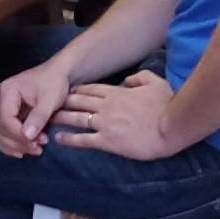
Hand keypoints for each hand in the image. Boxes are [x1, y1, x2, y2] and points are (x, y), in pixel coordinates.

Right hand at [0, 59, 74, 157]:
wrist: (56, 75)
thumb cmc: (54, 83)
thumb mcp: (50, 99)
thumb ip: (39, 117)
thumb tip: (27, 136)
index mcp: (7, 91)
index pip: (5, 119)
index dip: (18, 135)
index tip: (37, 143)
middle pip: (0, 128)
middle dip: (18, 142)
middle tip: (39, 149)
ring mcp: (0, 106)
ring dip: (15, 146)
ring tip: (36, 149)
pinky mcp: (4, 114)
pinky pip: (2, 133)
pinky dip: (12, 144)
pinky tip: (25, 149)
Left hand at [50, 71, 175, 160]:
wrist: (171, 126)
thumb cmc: (166, 105)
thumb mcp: (155, 82)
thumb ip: (140, 77)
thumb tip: (128, 80)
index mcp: (117, 92)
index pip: (90, 89)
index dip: (77, 91)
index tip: (66, 92)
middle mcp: (106, 106)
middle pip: (78, 101)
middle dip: (62, 102)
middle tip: (50, 104)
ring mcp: (105, 123)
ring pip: (76, 118)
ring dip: (61, 118)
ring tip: (48, 119)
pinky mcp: (107, 141)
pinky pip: (83, 139)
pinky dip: (69, 139)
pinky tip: (58, 139)